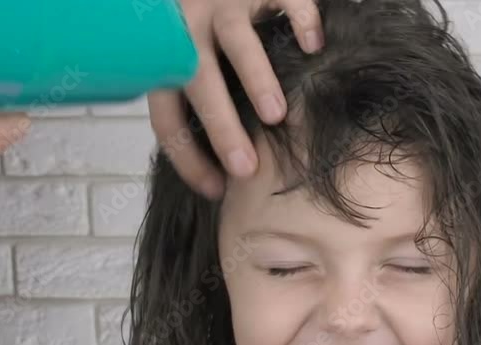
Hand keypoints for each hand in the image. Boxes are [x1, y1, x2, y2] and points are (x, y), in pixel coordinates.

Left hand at [149, 0, 323, 199]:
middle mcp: (190, 27)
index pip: (166, 114)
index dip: (185, 156)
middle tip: (245, 168)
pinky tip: (313, 47)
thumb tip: (225, 167)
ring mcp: (225, 0)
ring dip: (255, 79)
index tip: (216, 189)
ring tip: (275, 115)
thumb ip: (199, 100)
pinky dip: (300, 21)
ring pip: (236, 39)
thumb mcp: (188, 60)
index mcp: (168, 58)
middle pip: (197, 80)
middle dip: (220, 127)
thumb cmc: (205, 27)